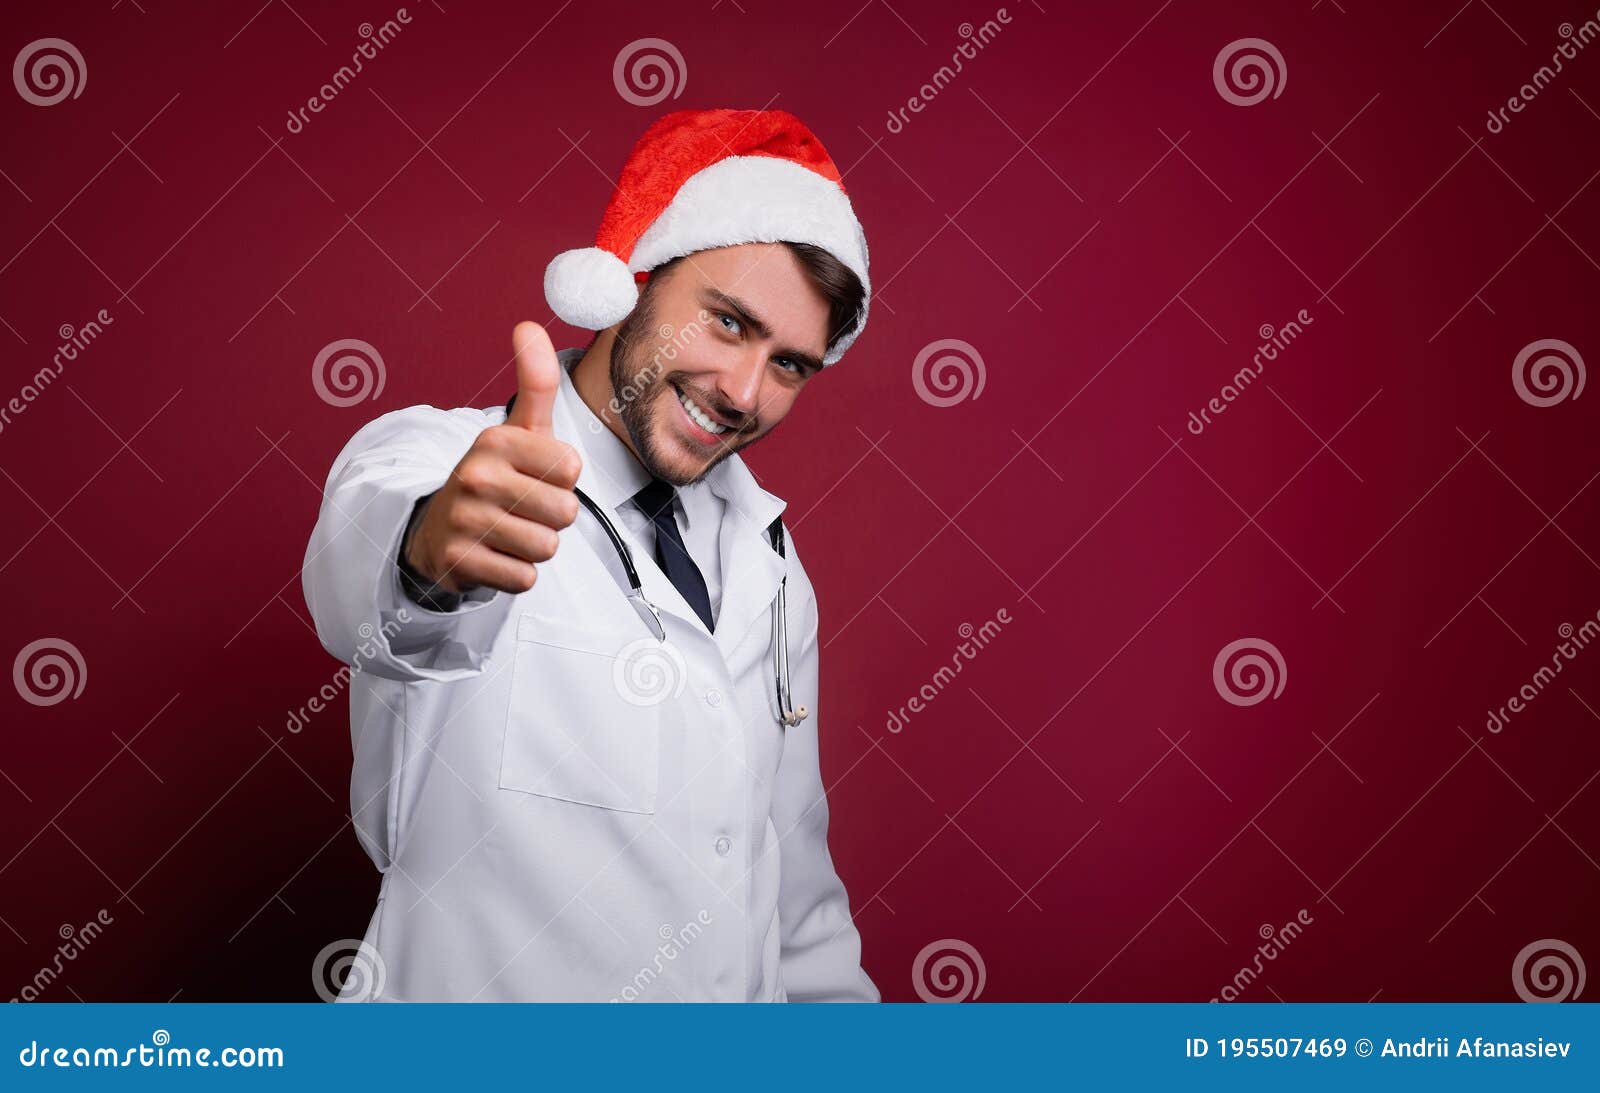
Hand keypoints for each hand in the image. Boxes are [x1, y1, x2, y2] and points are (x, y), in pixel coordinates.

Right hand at [403, 322, 581, 594]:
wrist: (438, 529)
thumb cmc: (493, 477)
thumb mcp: (517, 429)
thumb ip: (534, 382)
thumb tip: (527, 325)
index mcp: (495, 440)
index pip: (571, 468)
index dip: (561, 479)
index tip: (534, 476)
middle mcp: (475, 476)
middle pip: (564, 512)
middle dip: (551, 516)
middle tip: (520, 507)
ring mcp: (465, 520)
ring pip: (546, 546)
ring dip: (535, 545)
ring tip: (508, 530)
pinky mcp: (460, 562)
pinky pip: (525, 578)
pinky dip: (516, 573)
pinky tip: (495, 555)